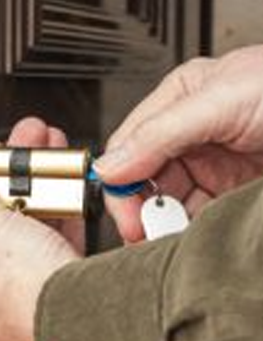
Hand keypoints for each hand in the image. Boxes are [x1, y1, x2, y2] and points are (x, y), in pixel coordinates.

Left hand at [0, 135, 78, 340]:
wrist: (89, 329)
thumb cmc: (26, 299)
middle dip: (8, 180)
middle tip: (16, 152)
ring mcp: (14, 300)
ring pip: (22, 233)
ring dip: (36, 193)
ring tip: (44, 161)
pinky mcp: (49, 297)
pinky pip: (48, 248)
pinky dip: (56, 219)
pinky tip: (65, 193)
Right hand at [93, 45, 262, 241]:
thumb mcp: (221, 101)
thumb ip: (159, 133)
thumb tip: (109, 166)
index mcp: (178, 101)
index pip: (129, 145)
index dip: (120, 181)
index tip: (125, 214)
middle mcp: (188, 133)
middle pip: (144, 177)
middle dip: (142, 208)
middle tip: (145, 234)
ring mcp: (211, 163)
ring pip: (170, 200)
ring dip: (165, 223)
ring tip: (169, 239)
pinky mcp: (231, 190)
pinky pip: (198, 215)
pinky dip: (190, 231)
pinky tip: (189, 238)